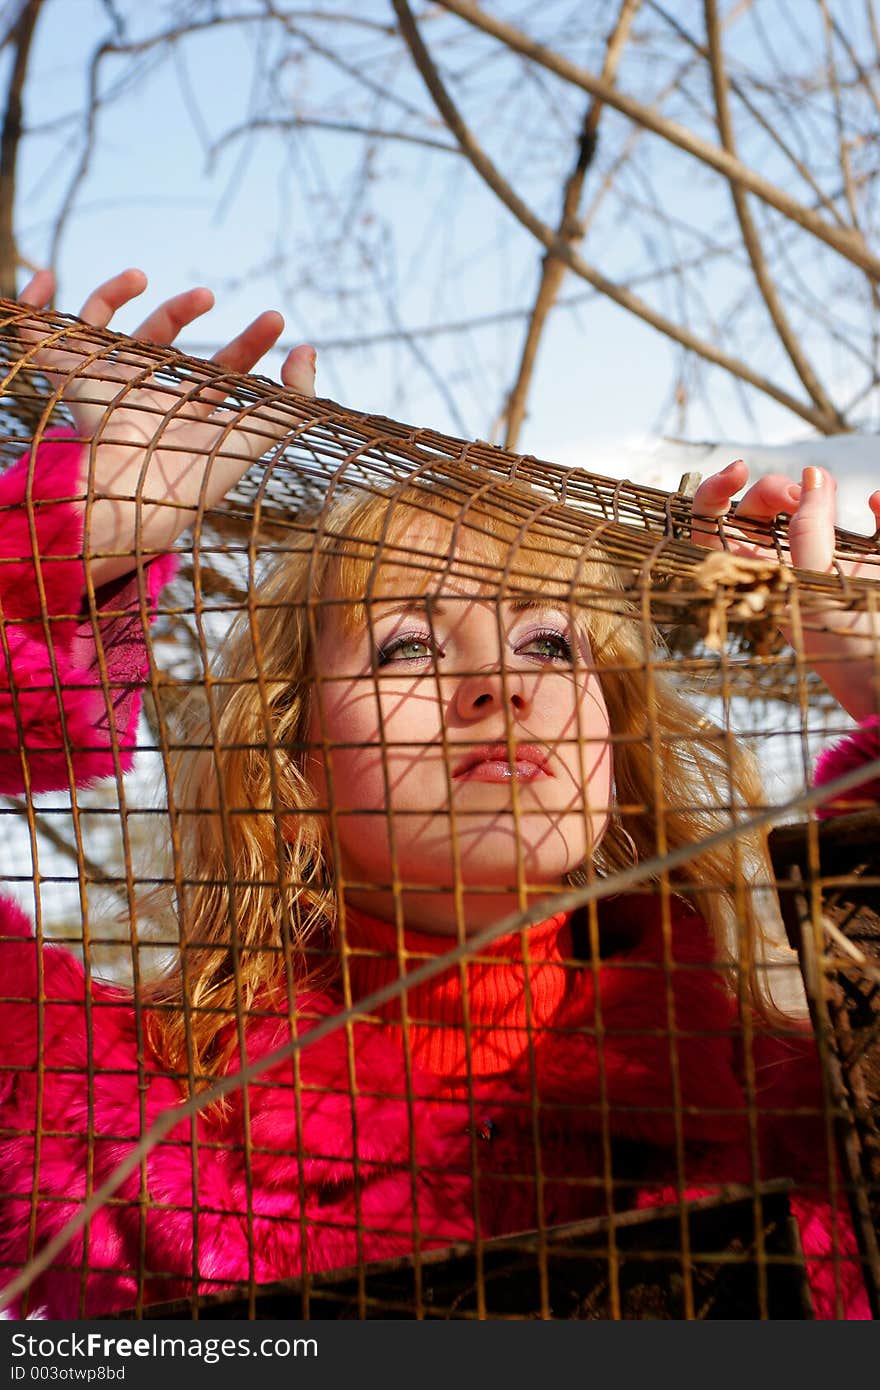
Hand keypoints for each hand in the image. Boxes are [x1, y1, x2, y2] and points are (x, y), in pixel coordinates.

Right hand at [16, 268, 316, 586]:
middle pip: (165, 344)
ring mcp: (111, 390)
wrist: (142, 496)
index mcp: (190, 419)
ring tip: (146, 275)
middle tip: (210, 295)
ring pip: (112, 332)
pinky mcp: (76, 383)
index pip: (221, 372)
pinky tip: (72, 276)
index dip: (250, 344)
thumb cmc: (198, 476)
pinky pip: (47, 340)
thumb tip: (308, 352)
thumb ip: (291, 399)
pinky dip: (47, 307)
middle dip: (185, 312)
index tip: (276, 319)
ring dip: (127, 298)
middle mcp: (149, 402)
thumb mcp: (256, 434)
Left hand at [690, 460, 879, 721]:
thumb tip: (813, 477)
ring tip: (831, 493)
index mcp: (752, 577)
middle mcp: (779, 567)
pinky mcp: (863, 563)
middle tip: (800, 497)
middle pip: (757, 512)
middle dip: (775, 491)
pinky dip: (875, 507)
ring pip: (807, 508)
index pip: (710, 529)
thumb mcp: (813, 584)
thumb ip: (809, 531)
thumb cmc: (841, 643)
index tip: (740, 471)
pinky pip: (863, 522)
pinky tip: (874, 503)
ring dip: (819, 492)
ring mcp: (820, 562)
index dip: (714, 493)